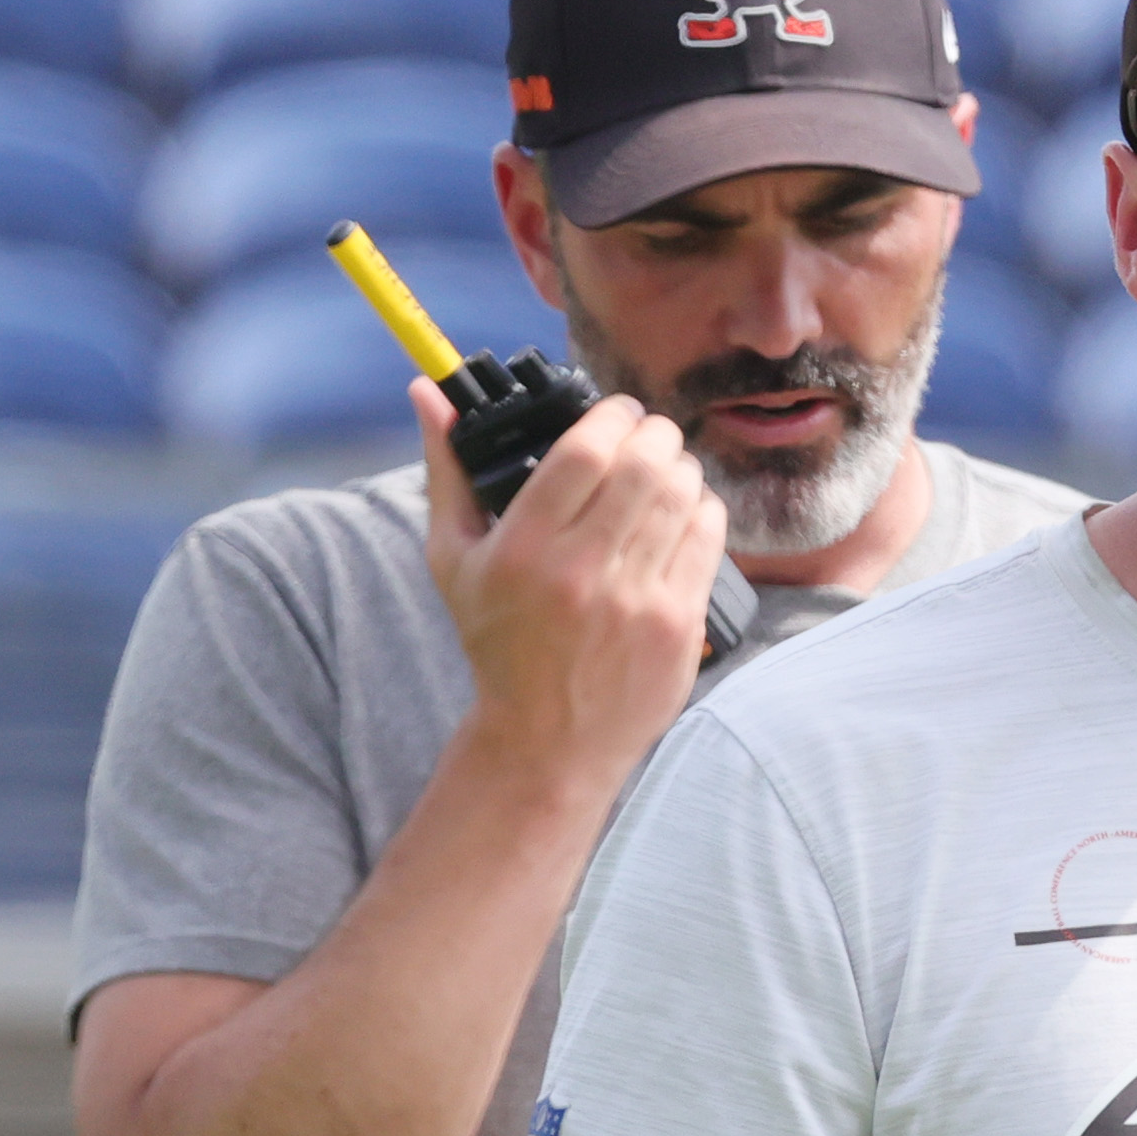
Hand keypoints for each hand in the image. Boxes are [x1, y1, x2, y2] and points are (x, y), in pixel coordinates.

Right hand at [413, 377, 728, 785]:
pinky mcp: (679, 625)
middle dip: (655, 432)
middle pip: (645, 466)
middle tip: (648, 433)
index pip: (586, 452)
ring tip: (666, 467)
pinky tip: (684, 511)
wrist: (547, 741)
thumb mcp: (455, 560)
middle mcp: (583, 573)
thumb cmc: (496, 642)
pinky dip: (702, 510)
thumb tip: (428, 393)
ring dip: (681, 466)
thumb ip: (448, 472)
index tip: (615, 411)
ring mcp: (637, 602)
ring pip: (682, 496)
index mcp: (524, 551)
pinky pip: (708, 539)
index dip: (612, 416)